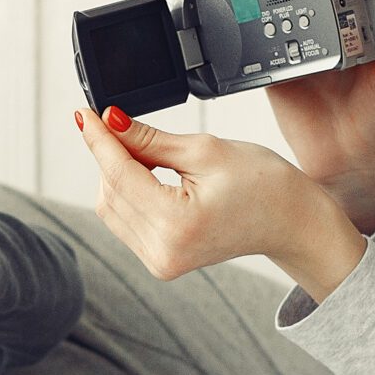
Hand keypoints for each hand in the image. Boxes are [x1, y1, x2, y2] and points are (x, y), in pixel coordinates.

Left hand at [72, 105, 366, 300]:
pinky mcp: (160, 261)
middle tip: (122, 124)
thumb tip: (110, 121)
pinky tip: (147, 176)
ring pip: (111, 207)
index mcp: (176, 224)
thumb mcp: (205, 150)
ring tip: (148, 153)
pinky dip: (128, 194)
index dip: (98, 138)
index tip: (84, 113)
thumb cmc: (264, 185)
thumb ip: (150, 139)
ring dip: (117, 175)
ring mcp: (160, 261)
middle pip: (109, 192)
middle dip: (110, 154)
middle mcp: (163, 250)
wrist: (291, 222)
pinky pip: (125, 222)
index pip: (119, 173)